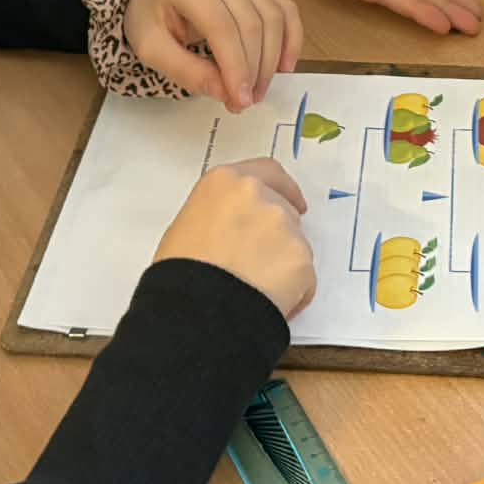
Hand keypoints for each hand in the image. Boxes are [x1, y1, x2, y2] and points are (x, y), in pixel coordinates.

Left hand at [124, 0, 302, 111]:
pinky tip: (284, 66)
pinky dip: (291, 38)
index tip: (239, 100)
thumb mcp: (151, 50)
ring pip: (273, 17)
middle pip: (252, 23)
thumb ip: (186, 71)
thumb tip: (226, 92)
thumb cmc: (148, 20)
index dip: (236, 66)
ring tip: (258, 90)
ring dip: (272, 59)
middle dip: (254, 69)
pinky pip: (284, 9)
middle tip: (245, 102)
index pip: (222, 27)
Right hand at [155, 159, 314, 318]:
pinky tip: (267, 304)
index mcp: (227, 182)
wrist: (196, 311)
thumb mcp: (186, 226)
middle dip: (278, 234)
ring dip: (283, 264)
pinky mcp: (301, 260)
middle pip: (284, 210)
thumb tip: (232, 230)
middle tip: (259, 263)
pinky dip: (293, 292)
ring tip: (255, 290)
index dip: (284, 188)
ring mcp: (284, 227)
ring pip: (295, 244)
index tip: (294, 202)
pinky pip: (304, 278)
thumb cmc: (180, 272)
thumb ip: (218, 214)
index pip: (269, 172)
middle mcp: (260, 196)